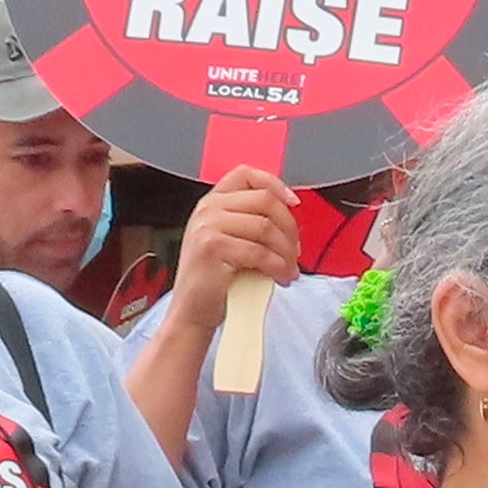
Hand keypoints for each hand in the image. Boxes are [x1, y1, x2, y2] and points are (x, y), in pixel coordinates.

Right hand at [171, 166, 305, 327]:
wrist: (192, 312)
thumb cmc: (215, 281)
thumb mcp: (229, 241)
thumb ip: (250, 222)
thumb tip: (290, 220)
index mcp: (212, 202)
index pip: (247, 175)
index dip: (275, 185)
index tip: (293, 203)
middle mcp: (207, 209)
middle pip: (265, 201)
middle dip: (289, 227)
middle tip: (295, 251)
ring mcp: (208, 227)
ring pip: (265, 227)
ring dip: (286, 251)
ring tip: (289, 269)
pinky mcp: (213, 249)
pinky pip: (260, 252)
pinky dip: (278, 266)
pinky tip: (282, 277)